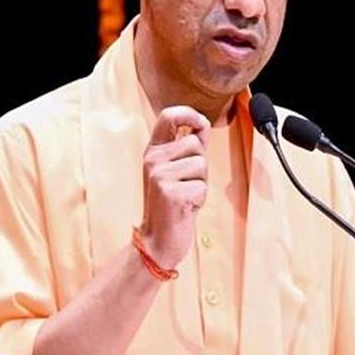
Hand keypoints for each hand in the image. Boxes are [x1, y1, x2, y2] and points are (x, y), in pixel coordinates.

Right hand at [139, 106, 209, 269]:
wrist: (157, 241)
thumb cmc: (172, 205)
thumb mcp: (177, 171)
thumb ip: (188, 148)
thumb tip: (202, 125)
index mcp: (153, 151)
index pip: (168, 116)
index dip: (189, 114)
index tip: (200, 124)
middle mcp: (152, 160)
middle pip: (195, 144)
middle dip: (201, 165)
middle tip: (186, 185)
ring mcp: (159, 176)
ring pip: (201, 165)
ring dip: (201, 183)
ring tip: (185, 196)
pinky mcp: (169, 193)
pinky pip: (202, 186)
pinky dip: (200, 199)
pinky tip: (185, 208)